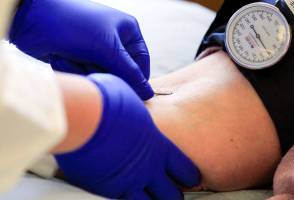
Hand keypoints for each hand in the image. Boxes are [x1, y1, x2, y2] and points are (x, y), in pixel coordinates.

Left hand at [9, 0, 152, 99]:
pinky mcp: (79, 59)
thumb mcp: (107, 48)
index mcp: (126, 30)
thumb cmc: (74, 25)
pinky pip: (85, 75)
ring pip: (101, 75)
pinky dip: (73, 69)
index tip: (131, 93)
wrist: (31, 19)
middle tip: (89, 60)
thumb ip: (130, 72)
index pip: (141, 62)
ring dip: (85, 70)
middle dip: (103, 71)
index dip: (137, 78)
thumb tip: (148, 93)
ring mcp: (95, 50)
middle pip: (120, 72)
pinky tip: (62, 55)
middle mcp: (113, 41)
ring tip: (72, 55)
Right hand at [55, 74, 200, 199]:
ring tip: (149, 194)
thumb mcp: (132, 98)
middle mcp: (147, 168)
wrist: (83, 117)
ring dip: (152, 199)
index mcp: (158, 146)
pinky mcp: (105, 189)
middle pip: (171, 194)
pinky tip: (123, 190)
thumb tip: (135, 100)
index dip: (189, 175)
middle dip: (173, 193)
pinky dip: (126, 197)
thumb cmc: (108, 102)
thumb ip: (139, 109)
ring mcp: (127, 182)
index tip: (189, 176)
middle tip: (170, 190)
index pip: (184, 169)